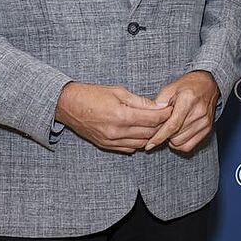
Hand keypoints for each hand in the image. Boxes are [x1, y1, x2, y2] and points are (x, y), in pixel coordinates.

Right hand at [55, 82, 172, 153]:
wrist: (68, 105)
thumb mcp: (119, 92)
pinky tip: (141, 133)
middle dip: (162, 125)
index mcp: (122, 115)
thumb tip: (160, 107)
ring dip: (151, 135)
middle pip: (150, 132)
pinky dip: (139, 142)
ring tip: (156, 125)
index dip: (166, 114)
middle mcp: (117, 131)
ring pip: (142, 143)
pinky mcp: (107, 146)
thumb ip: (141, 102)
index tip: (172, 109)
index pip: (153, 119)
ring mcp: (111, 141)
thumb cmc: (93, 94)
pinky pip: (130, 148)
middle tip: (168, 117)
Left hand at [144, 70, 219, 151]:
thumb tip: (150, 118)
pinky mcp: (207, 129)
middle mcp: (198, 113)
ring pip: (180, 142)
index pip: (172, 125)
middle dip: (164, 134)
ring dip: (172, 138)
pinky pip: (189, 146)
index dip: (159, 137)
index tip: (149, 144)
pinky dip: (180, 143)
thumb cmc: (188, 85)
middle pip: (175, 136)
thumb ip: (159, 102)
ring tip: (172, 126)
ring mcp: (204, 122)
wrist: (208, 85)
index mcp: (188, 100)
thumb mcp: (170, 88)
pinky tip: (178, 134)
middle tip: (163, 124)